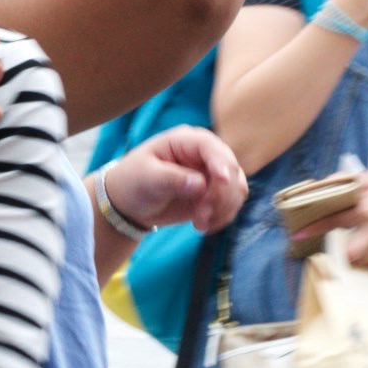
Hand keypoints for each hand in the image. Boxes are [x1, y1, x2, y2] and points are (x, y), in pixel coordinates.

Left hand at [102, 128, 245, 235]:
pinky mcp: (215, 194)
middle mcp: (205, 154)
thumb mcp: (146, 177)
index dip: (220, 162)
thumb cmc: (134, 181)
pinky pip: (232, 204)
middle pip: (231, 169)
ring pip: (236, 188)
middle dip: (220, 194)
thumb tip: (201, 184)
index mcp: (186, 141)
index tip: (222, 180)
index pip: (211, 147)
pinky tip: (202, 226)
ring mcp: (212, 174)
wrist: (131, 204)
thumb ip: (172, 179)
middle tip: (201, 214)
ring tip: (199, 223)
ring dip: (223, 208)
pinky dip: (222, 217)